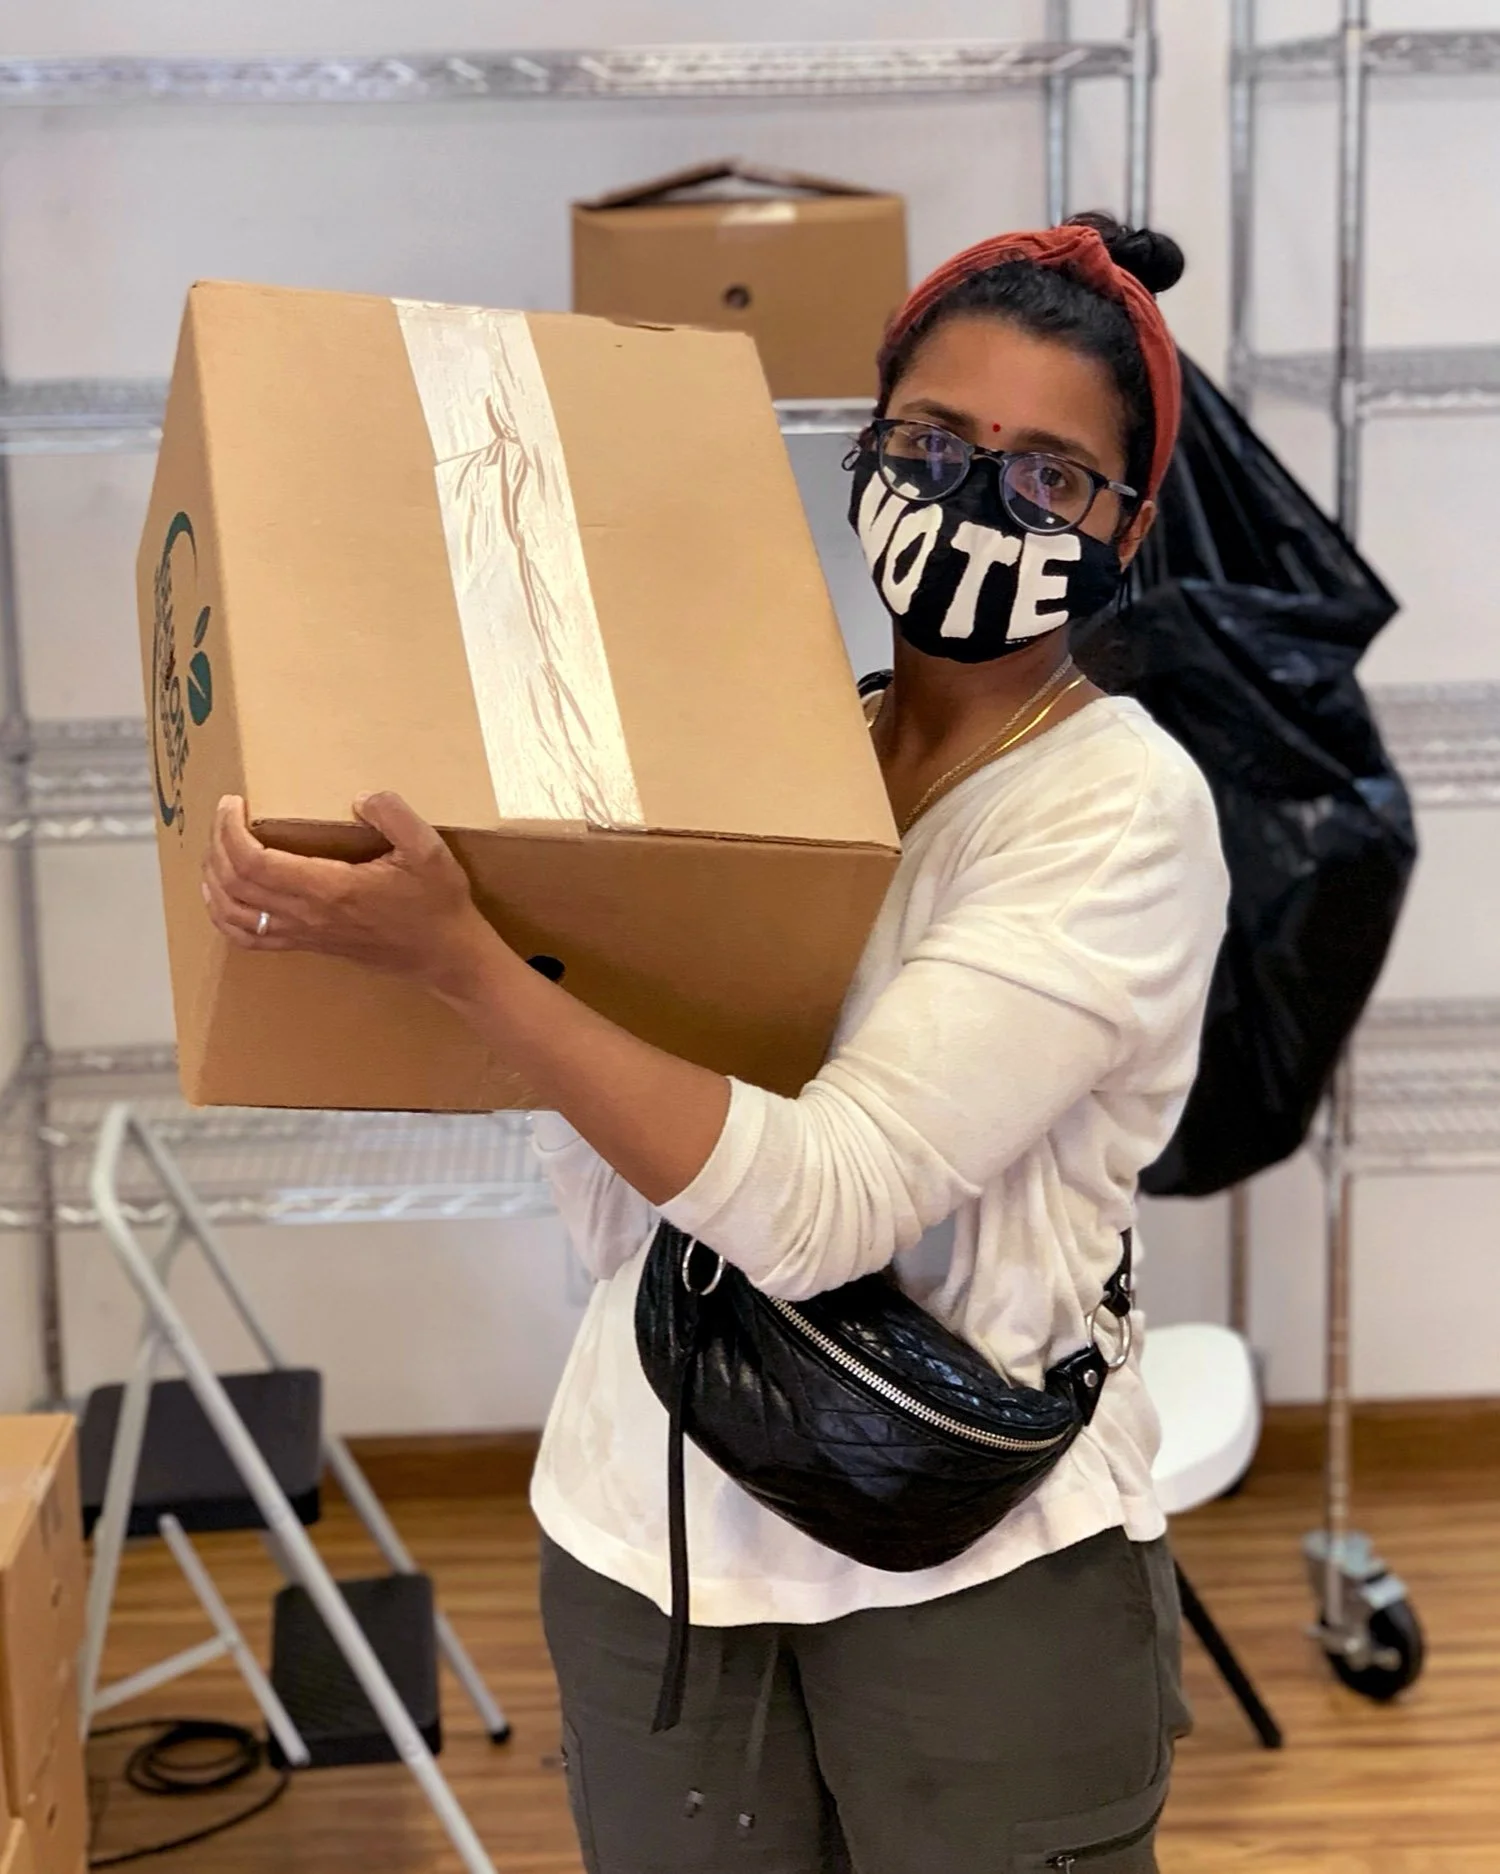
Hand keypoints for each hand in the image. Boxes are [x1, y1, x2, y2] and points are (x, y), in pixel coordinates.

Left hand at [202, 791, 499, 995]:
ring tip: (217, 847)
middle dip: (217, 844)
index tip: (233, 802)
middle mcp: (308, 916)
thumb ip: (395, 815)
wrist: (445, 956)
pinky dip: (223, 915)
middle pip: (233, 884)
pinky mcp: (307, 944)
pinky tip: (222, 895)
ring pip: (232, 913)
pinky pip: (247, 937)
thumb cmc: (436, 904)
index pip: (254, 862)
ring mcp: (304, 934)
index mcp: (330, 890)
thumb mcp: (428, 850)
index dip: (230, 831)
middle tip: (225, 814)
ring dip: (214, 878)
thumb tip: (360, 797)